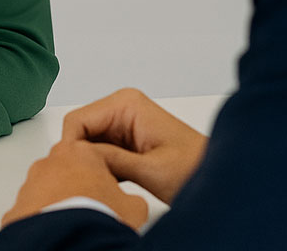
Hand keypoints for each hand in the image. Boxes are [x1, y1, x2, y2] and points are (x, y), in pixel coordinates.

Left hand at [0, 139, 149, 228]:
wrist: (68, 241)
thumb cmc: (96, 218)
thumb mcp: (133, 206)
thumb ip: (132, 197)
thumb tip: (132, 205)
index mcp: (80, 152)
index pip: (96, 156)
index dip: (106, 176)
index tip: (110, 192)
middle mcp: (50, 163)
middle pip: (68, 169)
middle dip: (79, 185)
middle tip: (93, 207)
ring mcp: (30, 184)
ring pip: (46, 189)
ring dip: (58, 201)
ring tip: (74, 222)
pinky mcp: (17, 207)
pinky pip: (31, 210)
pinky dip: (42, 219)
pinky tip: (56, 230)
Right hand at [62, 88, 206, 204]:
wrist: (214, 175)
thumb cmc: (193, 168)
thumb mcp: (149, 169)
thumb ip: (110, 159)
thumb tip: (76, 156)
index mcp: (127, 104)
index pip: (76, 121)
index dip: (71, 149)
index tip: (78, 173)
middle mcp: (122, 107)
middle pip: (79, 131)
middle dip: (81, 156)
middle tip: (96, 181)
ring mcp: (122, 123)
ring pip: (86, 143)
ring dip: (91, 164)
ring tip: (109, 183)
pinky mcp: (124, 139)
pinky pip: (98, 151)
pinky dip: (100, 168)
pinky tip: (114, 183)